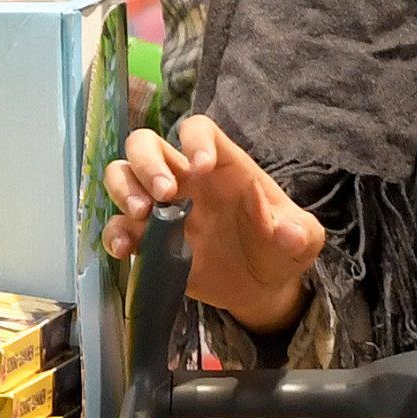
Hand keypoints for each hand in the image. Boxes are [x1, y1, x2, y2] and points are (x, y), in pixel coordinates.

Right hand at [101, 115, 324, 336]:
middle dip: (147, 162)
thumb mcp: (303, 241)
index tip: (203, 167)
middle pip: (146, 144)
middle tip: (164, 193)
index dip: (195, 140)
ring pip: (122, 175)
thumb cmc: (281, 250)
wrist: (262, 287)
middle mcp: (187, 180)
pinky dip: (113, 233)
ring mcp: (162, 208)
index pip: (199, 130)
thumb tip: (287, 232)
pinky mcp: (147, 239)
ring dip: (124, 188)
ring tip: (143, 214)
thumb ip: (299, 233)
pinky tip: (126, 248)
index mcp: (225, 167)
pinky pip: (116, 226)